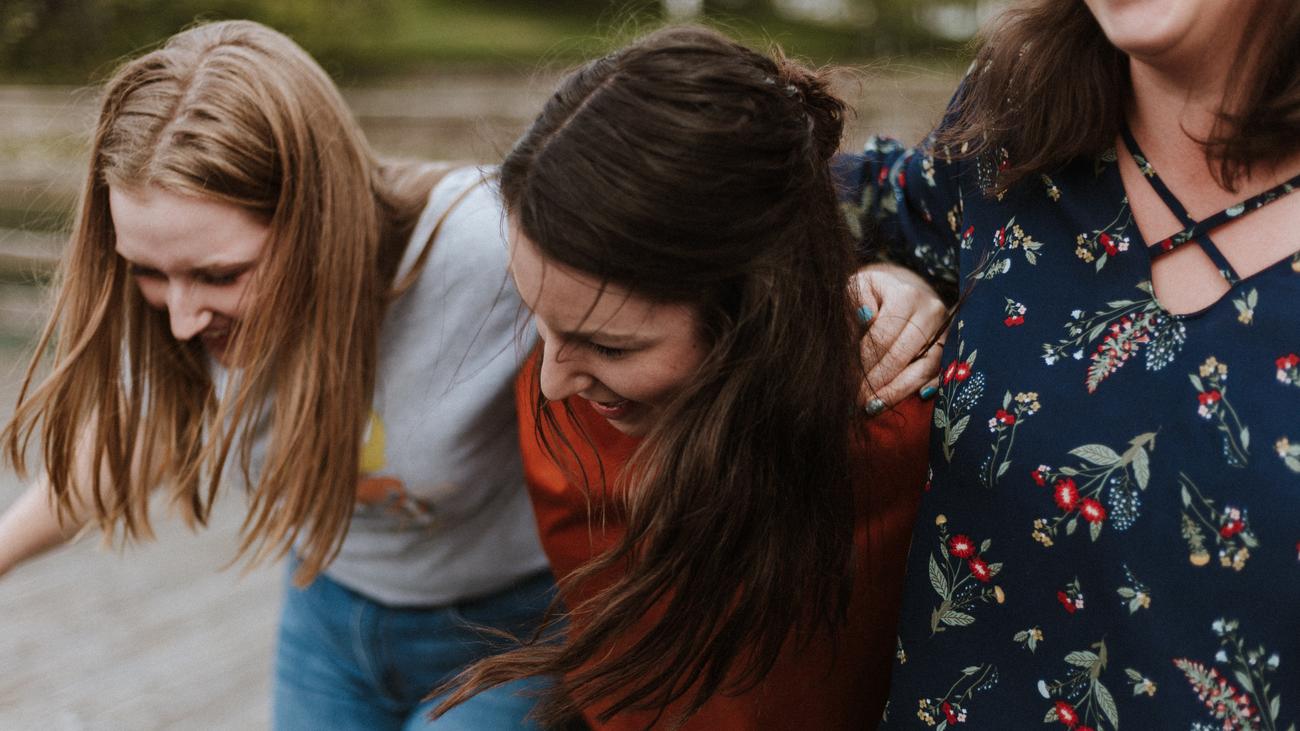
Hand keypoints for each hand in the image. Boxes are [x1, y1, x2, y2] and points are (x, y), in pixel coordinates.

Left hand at [852, 262, 946, 412]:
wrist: (901, 291)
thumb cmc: (873, 293)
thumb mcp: (859, 289)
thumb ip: (855, 301)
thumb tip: (864, 316)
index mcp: (906, 295)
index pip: (882, 337)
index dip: (863, 362)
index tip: (847, 380)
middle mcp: (931, 311)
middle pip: (902, 355)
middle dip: (877, 381)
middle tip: (857, 399)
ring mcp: (945, 330)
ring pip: (924, 368)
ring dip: (898, 391)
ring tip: (875, 405)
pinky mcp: (952, 346)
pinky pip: (940, 373)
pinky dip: (924, 388)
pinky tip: (908, 400)